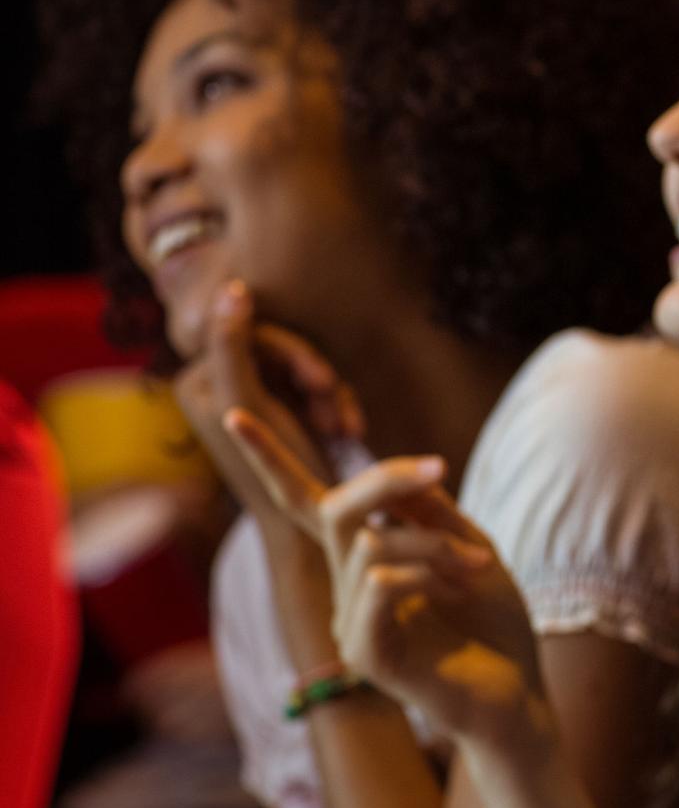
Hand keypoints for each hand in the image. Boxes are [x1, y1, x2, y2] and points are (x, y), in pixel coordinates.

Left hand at [174, 280, 357, 529]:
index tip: (322, 380)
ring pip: (302, 365)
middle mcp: (220, 388)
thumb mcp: (250, 401)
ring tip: (344, 427)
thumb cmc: (275, 469)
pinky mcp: (285, 412)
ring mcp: (254, 399)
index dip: (293, 351)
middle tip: (336, 401)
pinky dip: (336, 405)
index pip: (250, 334)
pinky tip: (350, 429)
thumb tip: (231, 286)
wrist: (314, 522)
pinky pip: (315, 385)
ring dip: (330, 395)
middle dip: (314, 377)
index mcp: (198, 383)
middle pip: (279, 348)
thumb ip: (231, 343)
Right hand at [224, 414, 546, 749]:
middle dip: (386, 477)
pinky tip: (456, 590)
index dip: (272, 461)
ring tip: (480, 567)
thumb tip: (400, 475)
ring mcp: (350, 623)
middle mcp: (346, 588)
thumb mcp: (474, 548)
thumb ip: (434, 513)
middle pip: (336, 509)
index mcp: (365, 560)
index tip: (233, 414)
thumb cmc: (494, 624)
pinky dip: (423, 572)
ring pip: (370, 543)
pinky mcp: (365, 654)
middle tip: (439, 469)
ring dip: (435, 542)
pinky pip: (377, 585)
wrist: (515, 697)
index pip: (309, 504)